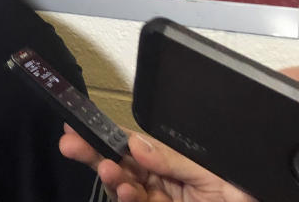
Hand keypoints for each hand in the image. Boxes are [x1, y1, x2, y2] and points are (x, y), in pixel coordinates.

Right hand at [59, 124, 253, 201]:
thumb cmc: (248, 194)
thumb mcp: (212, 172)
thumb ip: (174, 159)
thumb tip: (138, 144)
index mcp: (170, 163)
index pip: (130, 146)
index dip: (103, 134)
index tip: (78, 124)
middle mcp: (159, 183)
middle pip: (118, 166)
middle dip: (92, 153)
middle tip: (70, 143)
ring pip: (122, 189)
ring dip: (110, 178)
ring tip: (106, 168)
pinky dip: (126, 198)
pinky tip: (123, 190)